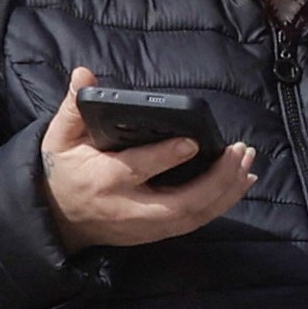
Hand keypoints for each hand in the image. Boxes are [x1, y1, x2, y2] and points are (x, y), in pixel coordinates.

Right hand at [40, 68, 256, 252]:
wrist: (60, 219)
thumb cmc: (64, 171)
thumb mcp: (61, 137)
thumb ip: (73, 106)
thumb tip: (83, 74)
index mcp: (104, 179)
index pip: (138, 168)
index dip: (166, 156)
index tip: (193, 141)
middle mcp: (129, 207)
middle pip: (180, 203)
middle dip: (215, 180)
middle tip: (239, 152)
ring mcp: (146, 226)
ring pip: (194, 216)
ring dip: (226, 192)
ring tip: (247, 164)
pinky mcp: (157, 233)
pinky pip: (196, 221)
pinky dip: (222, 203)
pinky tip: (240, 183)